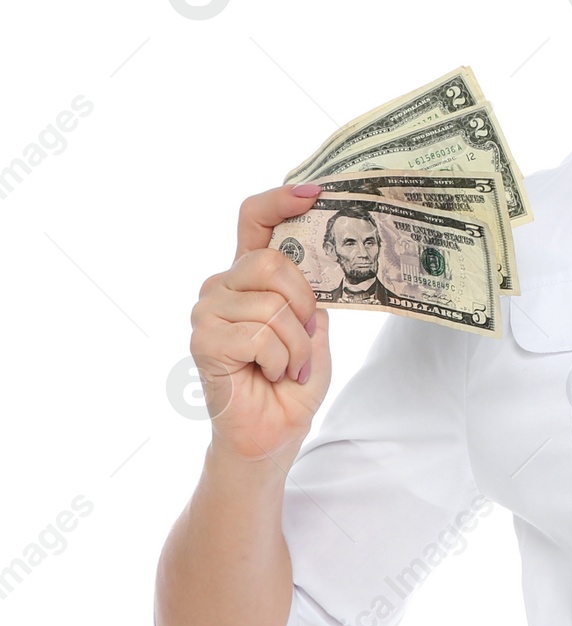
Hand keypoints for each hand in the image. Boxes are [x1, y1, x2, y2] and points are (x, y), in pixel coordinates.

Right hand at [189, 183, 331, 464]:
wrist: (273, 433)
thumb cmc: (291, 381)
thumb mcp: (312, 328)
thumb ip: (308, 292)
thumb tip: (312, 261)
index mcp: (249, 276)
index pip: (254, 221)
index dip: (280, 200)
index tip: (314, 192)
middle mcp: (222, 285)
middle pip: (273, 261)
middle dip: (304, 305)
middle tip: (304, 339)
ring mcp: (207, 312)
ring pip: (272, 306)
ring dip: (295, 345)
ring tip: (285, 366)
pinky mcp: (203, 341)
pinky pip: (260, 335)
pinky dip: (281, 360)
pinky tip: (270, 375)